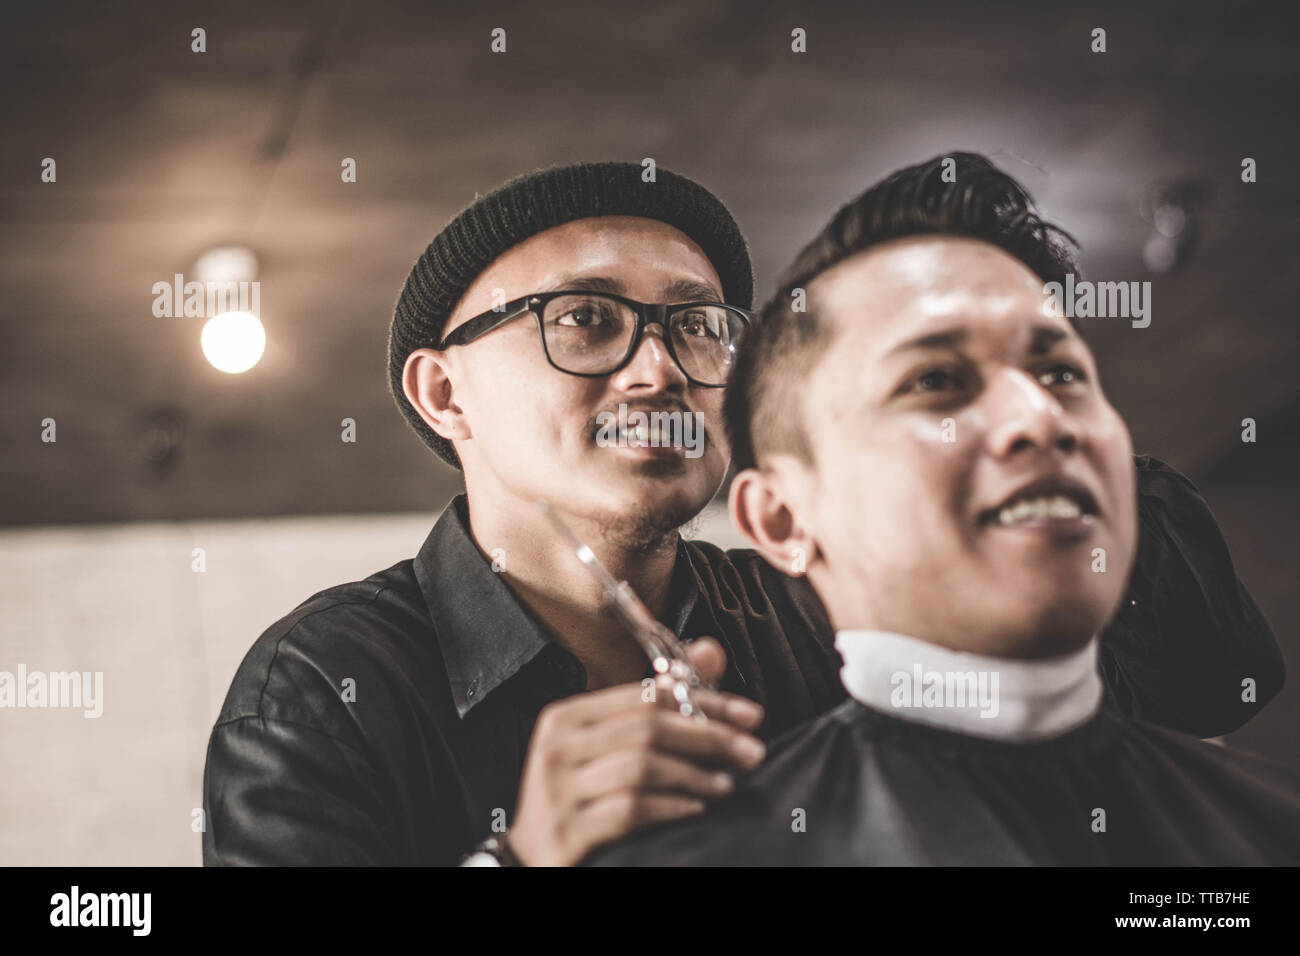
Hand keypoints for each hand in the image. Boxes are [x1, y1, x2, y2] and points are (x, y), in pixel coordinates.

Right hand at [507, 636, 764, 865]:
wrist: (532, 860)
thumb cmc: (579, 799)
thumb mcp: (610, 747)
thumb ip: (659, 703)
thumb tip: (711, 651)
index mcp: (567, 717)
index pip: (645, 696)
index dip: (702, 700)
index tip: (748, 713)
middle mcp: (557, 747)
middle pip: (647, 727)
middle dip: (708, 736)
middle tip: (750, 750)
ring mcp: (558, 790)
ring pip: (640, 766)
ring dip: (694, 774)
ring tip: (725, 783)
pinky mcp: (566, 829)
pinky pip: (629, 810)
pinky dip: (670, 806)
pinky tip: (694, 809)